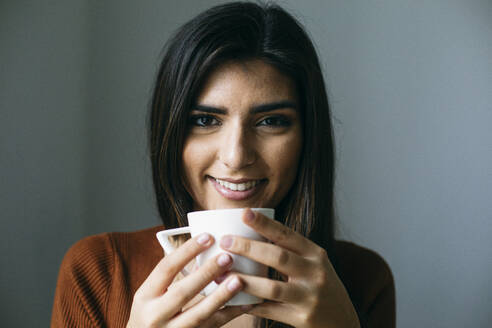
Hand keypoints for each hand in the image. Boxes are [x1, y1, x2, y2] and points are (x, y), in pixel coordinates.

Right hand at [127, 233, 249, 327]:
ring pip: (199, 315)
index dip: (187, 251)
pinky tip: (245, 304)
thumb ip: (174, 278)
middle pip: (182, 292)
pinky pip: (212, 327)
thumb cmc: (153, 314)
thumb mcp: (153, 296)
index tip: (207, 237)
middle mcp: (154, 316)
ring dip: (221, 297)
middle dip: (206, 274)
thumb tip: (207, 251)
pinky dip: (230, 314)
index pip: (166, 268)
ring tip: (239, 280)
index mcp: (144, 297)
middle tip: (227, 257)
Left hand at [219, 209, 360, 327]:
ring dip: (245, 281)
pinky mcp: (302, 318)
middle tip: (225, 241)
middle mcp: (314, 273)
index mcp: (315, 254)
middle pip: (278, 256)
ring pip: (272, 287)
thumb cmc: (319, 285)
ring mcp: (309, 297)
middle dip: (249, 248)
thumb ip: (290, 250)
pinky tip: (233, 300)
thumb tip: (252, 232)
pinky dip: (250, 305)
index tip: (244, 213)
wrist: (343, 321)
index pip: (287, 235)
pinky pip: (270, 311)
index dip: (265, 224)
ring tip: (221, 275)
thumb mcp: (313, 263)